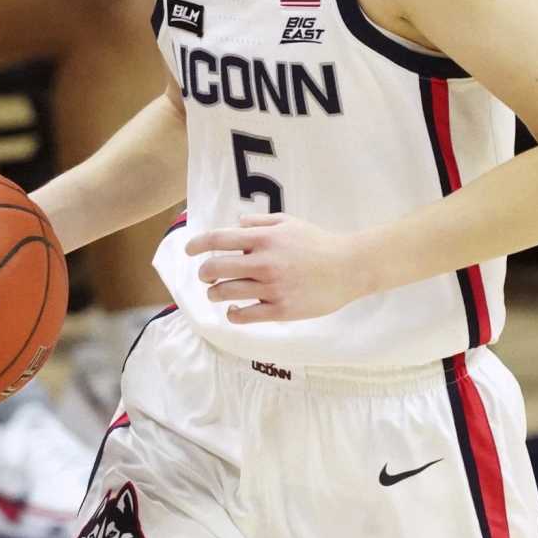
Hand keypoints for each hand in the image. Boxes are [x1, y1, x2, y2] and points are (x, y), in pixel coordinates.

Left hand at [185, 214, 371, 323]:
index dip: (197, 244)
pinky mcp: (280, 309)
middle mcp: (264, 262)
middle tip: (206, 275)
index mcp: (264, 238)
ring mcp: (271, 288)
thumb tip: (235, 225)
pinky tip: (234, 309)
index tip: (188, 250)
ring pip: (226, 292)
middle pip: (216, 268)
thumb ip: (259, 223)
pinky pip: (244, 315)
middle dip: (205, 272)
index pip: (219, 239)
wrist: (348, 267)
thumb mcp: (288, 222)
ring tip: (216, 292)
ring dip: (215, 293)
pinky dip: (232, 313)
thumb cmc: (318, 242)